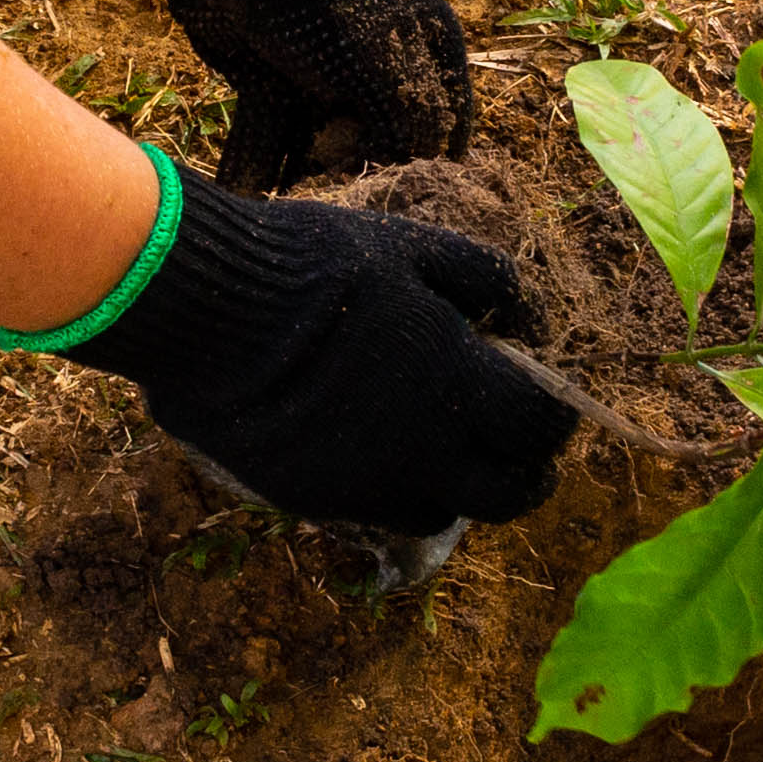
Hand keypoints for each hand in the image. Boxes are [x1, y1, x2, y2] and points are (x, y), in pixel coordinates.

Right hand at [45, 176, 570, 535]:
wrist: (206, 313)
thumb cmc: (314, 266)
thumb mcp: (409, 247)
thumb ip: (481, 277)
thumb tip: (523, 308)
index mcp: (459, 385)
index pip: (541, 430)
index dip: (555, 420)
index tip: (548, 404)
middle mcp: (424, 453)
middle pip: (508, 496)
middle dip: (525, 475)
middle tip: (516, 450)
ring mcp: (367, 486)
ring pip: (441, 514)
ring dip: (455, 486)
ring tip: (442, 450)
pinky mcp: (313, 499)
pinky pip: (374, 511)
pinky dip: (391, 490)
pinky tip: (373, 448)